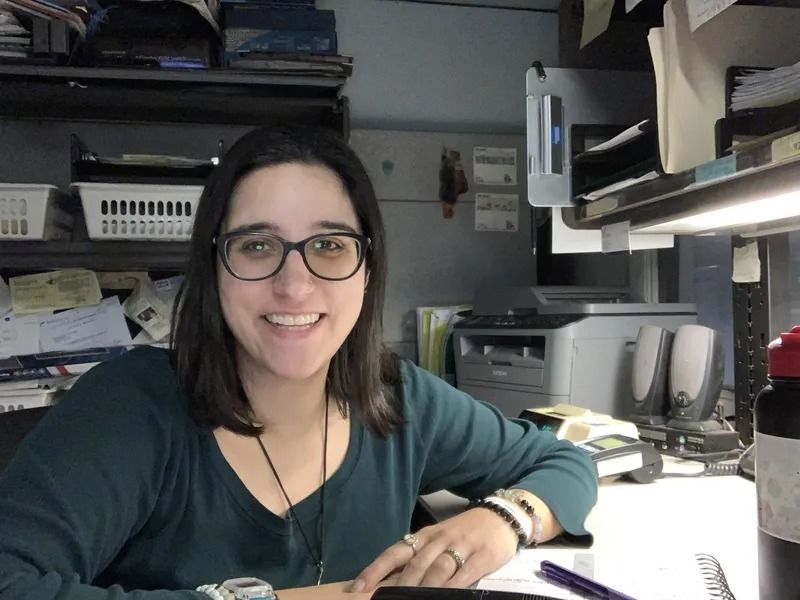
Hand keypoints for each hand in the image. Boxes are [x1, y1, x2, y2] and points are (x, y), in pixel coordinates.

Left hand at [351, 507, 518, 592]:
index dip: (376, 569)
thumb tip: (391, 580)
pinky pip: (465, 573)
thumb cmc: (465, 531)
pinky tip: (445, 595)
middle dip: (398, 585)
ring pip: (437, 569)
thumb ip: (418, 557)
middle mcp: (439, 539)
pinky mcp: (483, 556)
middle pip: (415, 564)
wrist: (501, 516)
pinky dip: (453, 586)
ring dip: (423, 587)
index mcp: (424, 536)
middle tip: (383, 599)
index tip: (359, 586)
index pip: (395, 552)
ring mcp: (461, 547)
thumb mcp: (438, 538)